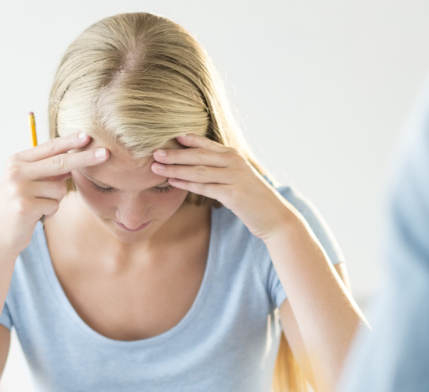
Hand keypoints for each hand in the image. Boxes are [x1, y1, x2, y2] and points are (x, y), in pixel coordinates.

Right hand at [0, 132, 108, 253]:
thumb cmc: (18, 205)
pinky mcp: (25, 206)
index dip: (70, 141)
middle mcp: (16, 171)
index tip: (88, 135)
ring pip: (59, 189)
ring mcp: (19, 188)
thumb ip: (48, 170)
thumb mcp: (29, 183)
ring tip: (39, 205)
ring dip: (55, 199)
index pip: (49, 147)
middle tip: (106, 153)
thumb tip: (76, 158)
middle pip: (59, 162)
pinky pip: (54, 205)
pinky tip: (36, 215)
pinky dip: (50, 211)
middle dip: (84, 158)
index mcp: (17, 161)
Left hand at [151, 134, 297, 239]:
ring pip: (198, 170)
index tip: (168, 137)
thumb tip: (197, 165)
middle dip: (175, 154)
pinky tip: (172, 181)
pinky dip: (186, 184)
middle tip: (154, 152)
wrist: (274, 217)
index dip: (187, 139)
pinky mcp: (233, 194)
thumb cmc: (252, 198)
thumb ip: (220, 168)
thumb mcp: (237, 178)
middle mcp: (234, 162)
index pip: (206, 144)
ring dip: (175, 168)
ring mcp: (234, 177)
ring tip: (156, 167)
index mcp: (234, 156)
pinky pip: (204, 187)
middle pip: (198, 156)